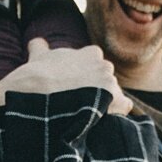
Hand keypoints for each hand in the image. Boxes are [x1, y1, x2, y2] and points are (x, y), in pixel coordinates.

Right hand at [0, 38, 125, 114]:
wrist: (41, 99)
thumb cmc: (38, 78)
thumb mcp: (38, 58)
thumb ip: (40, 48)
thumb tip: (36, 43)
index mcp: (91, 53)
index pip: (94, 63)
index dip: (84, 75)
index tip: (75, 85)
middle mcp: (105, 66)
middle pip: (105, 79)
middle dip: (96, 88)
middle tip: (80, 101)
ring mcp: (112, 84)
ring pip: (113, 93)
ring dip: (104, 102)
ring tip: (88, 114)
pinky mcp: (117, 102)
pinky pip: (124, 106)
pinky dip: (117, 112)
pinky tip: (103, 119)